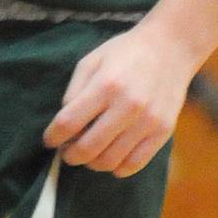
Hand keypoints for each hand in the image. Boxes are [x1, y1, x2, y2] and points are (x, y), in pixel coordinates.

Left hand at [43, 22, 194, 175]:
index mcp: (104, 86)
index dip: (54, 136)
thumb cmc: (124, 53)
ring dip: (92, 163)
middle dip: (71, 155)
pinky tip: (109, 160)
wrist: (169, 49)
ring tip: (86, 156)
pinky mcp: (163, 132)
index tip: (48, 141)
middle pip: (90, 146)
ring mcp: (148, 122)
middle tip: (65, 153)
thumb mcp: (91, 62)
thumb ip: (75, 91)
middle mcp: (127, 107)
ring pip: (112, 160)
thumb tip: (64, 122)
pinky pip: (136, 163)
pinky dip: (118, 168)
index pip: (69, 122)